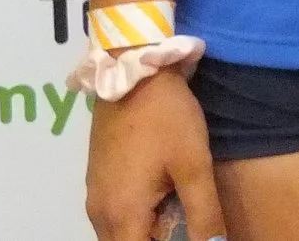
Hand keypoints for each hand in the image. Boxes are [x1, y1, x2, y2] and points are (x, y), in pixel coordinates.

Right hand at [85, 69, 222, 240]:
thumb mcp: (194, 164)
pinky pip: (114, 215)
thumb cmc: (166, 119)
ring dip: (145, 231)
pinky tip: (162, 196)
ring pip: (118, 233)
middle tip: (186, 224)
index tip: (187, 234)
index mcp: (121, 215)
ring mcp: (94, 197)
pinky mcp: (96, 181)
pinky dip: (136, 217)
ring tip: (177, 210)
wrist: (133, 74)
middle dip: (156, 240)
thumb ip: (204, 212)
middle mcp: (99, 213)